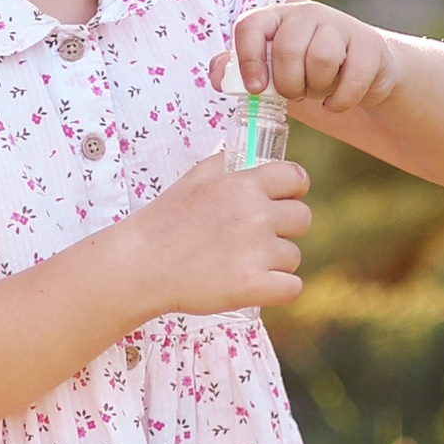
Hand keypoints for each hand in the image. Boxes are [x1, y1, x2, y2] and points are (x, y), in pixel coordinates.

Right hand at [130, 154, 310, 316]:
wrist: (140, 265)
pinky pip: (292, 288)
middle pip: (303, 218)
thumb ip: (222, 164)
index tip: (284, 202)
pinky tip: (257, 286)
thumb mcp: (192, 181)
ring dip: (275, 263)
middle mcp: (256, 214)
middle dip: (285, 229)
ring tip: (240, 265)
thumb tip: (240, 153)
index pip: (297, 178)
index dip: (293, 191)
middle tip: (256, 240)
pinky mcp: (254, 286)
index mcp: (243, 185)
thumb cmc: (162, 224)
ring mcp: (257, 251)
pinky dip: (278, 290)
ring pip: (293, 256)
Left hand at [230, 0, 402, 118]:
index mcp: (278, 17)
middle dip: (288, 83)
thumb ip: (241, 70)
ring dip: (317, 88)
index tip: (256, 89)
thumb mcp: (273, 71)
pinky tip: (336, 102)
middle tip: (295, 93)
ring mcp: (341, 26)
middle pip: (287, 48)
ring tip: (318, 91)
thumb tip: (216, 75)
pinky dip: (340, 101)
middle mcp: (308, 14)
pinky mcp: (370, 46)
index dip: (248, 59)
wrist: (362, 73)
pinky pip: (351, 79)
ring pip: (321, 59)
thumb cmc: (308, 71)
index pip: (251, 25)